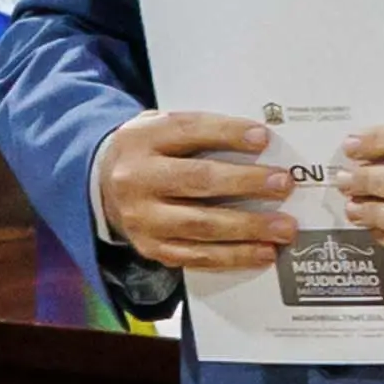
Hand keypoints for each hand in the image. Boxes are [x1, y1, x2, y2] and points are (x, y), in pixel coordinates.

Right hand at [95, 109, 295, 272]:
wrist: (99, 186)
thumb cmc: (148, 152)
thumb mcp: (161, 128)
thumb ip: (200, 131)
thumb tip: (259, 141)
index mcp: (142, 139)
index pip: (188, 131)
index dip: (227, 134)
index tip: (263, 138)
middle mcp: (137, 179)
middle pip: (198, 181)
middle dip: (246, 183)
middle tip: (284, 185)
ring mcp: (143, 219)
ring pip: (201, 225)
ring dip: (248, 227)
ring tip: (284, 228)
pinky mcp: (152, 248)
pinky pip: (197, 256)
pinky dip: (234, 256)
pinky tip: (263, 252)